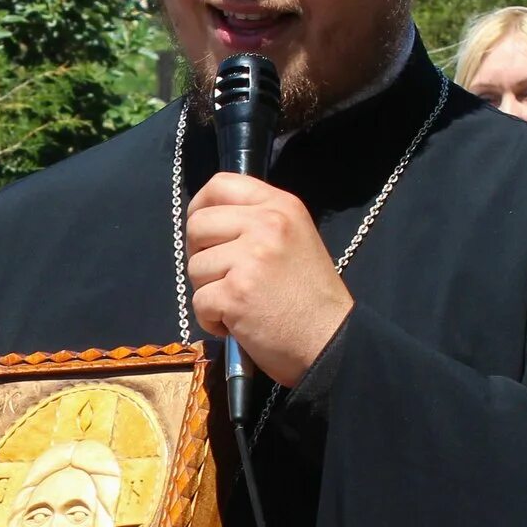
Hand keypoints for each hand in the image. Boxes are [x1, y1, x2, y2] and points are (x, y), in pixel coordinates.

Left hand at [185, 174, 348, 385]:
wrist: (331, 342)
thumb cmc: (311, 297)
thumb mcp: (295, 239)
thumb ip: (257, 222)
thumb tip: (207, 223)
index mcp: (281, 206)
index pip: (220, 185)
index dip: (200, 207)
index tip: (203, 232)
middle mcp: (266, 224)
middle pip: (198, 225)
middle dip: (200, 255)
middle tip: (223, 277)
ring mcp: (250, 258)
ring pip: (194, 267)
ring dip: (209, 291)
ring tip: (240, 303)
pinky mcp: (235, 293)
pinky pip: (198, 302)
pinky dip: (211, 320)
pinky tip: (239, 324)